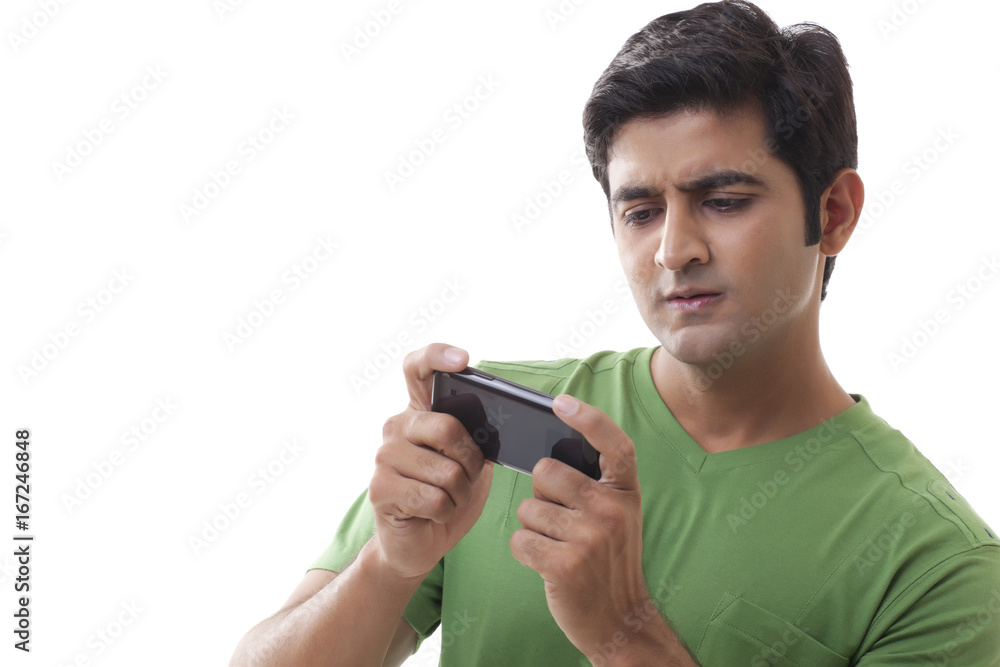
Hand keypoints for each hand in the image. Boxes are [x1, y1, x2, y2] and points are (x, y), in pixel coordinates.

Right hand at [369, 343, 493, 580]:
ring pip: (445, 471)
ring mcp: (384, 457)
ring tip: (448, 498)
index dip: (438, 356)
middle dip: (471, 461)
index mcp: (419, 412)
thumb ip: (476, 437)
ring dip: (460, 493)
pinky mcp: (379, 489)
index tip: (463, 360)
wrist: (418, 543)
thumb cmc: (446, 496)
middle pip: (448, 427)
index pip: (417, 368)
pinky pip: (433, 498)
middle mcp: (396, 427)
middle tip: (467, 477)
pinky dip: (445, 512)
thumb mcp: (469, 461)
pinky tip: (433, 513)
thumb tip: (501, 422)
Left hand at [511, 395, 687, 664]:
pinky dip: (525, 551)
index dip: (588, 419)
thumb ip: (595, 483)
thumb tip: (549, 452)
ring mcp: (590, 537)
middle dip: (542, 494)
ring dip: (534, 528)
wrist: (620, 619)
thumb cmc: (608, 560)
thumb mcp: (617, 516)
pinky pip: (520, 539)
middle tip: (561, 520)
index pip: (613, 444)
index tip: (561, 402)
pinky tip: (548, 563)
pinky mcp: (565, 564)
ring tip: (559, 546)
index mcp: (625, 492)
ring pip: (528, 508)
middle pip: (546, 471)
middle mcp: (612, 509)